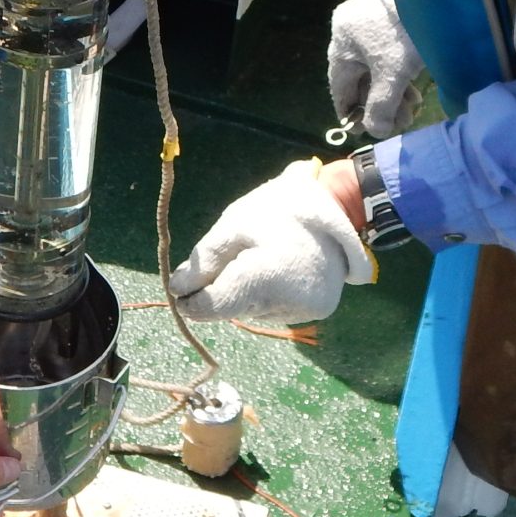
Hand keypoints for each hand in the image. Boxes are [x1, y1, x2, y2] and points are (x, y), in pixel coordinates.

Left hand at [171, 159, 371, 323]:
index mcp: (262, 277)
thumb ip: (205, 259)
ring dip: (247, 293)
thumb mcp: (234, 224)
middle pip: (233, 310)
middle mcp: (286, 302)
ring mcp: (306, 310)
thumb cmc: (279, 209)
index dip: (192, 303)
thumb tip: (178, 289)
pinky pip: (277, 309)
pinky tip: (281, 271)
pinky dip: (270, 295)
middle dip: (221, 291)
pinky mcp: (319, 311)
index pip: (214, 308)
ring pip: (254, 311)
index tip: (180, 292)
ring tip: (263, 259)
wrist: (337, 206)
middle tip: (230, 260)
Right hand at [328, 0, 423, 136]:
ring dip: (393, 93)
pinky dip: (399, 76)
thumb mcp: (392, 76)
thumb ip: (380, 107)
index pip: (340, 88)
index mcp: (341, 43)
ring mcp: (370, 25)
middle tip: (400, 122)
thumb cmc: (403, 35)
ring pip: (377, 69)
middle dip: (380, 105)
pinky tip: (414, 92)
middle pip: (361, 79)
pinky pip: (388, 56)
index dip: (351, 113)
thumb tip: (375, 132)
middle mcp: (350, 33)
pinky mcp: (390, 22)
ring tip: (412, 110)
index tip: (362, 131)